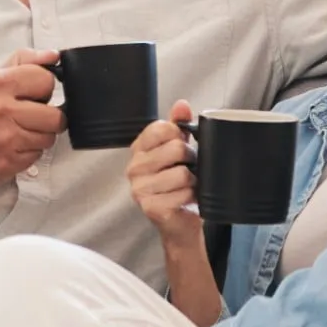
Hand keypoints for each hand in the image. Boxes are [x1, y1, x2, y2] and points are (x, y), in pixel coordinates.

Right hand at [0, 49, 63, 188]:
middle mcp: (3, 111)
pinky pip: (37, 155)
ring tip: (18, 132)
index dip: (42, 88)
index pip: (46, 80)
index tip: (35, 93)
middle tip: (30, 116)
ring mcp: (7, 139)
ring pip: (49, 138)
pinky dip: (28, 152)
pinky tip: (11, 146)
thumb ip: (22, 63)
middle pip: (55, 116)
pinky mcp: (10, 162)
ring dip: (38, 136)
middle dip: (46, 117)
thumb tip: (51, 56)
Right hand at [127, 100, 201, 244]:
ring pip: (182, 173)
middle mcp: (134, 168)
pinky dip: (191, 197)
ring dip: (193, 181)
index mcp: (138, 149)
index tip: (183, 145)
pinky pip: (182, 194)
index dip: (180, 135)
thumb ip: (179, 125)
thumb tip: (181, 104)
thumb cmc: (179, 185)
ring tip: (188, 186)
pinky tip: (186, 200)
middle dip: (191, 160)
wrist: (181, 222)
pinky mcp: (150, 207)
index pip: (162, 128)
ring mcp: (139, 188)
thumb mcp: (178, 151)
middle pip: (176, 149)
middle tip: (190, 169)